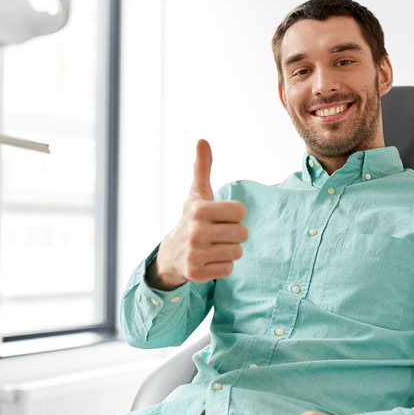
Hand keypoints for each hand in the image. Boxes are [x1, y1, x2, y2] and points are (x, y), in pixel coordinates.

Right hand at [148, 140, 247, 289]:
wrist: (171, 254)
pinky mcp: (197, 274)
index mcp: (199, 210)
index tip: (220, 217)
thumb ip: (202, 168)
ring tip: (213, 246)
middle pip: (242, 234)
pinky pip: (228, 269)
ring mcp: (195, 254)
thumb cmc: (192, 219)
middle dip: (233, 234)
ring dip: (229, 250)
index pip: (241, 212)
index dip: (234, 215)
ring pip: (237, 252)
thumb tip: (202, 140)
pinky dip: (222, 266)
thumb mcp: (197, 194)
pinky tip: (209, 260)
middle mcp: (196, 232)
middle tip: (217, 233)